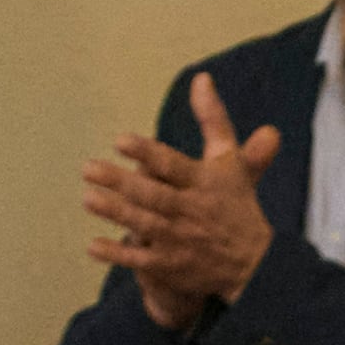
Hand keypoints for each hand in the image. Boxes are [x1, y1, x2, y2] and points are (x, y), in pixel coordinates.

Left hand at [82, 70, 283, 330]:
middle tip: (88, 168)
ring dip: (116, 213)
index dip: (147, 153)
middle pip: (153, 195)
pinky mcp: (173, 266)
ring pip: (145, 224)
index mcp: (205, 182)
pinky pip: (142, 261)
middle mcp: (192, 210)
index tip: (120, 140)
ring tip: (88, 198)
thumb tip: (201, 78)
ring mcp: (182, 240)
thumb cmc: (235, 203)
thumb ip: (213, 119)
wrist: (257, 263)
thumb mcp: (231, 159)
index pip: (173, 165)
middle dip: (121, 182)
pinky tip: (92, 246)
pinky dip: (118, 255)